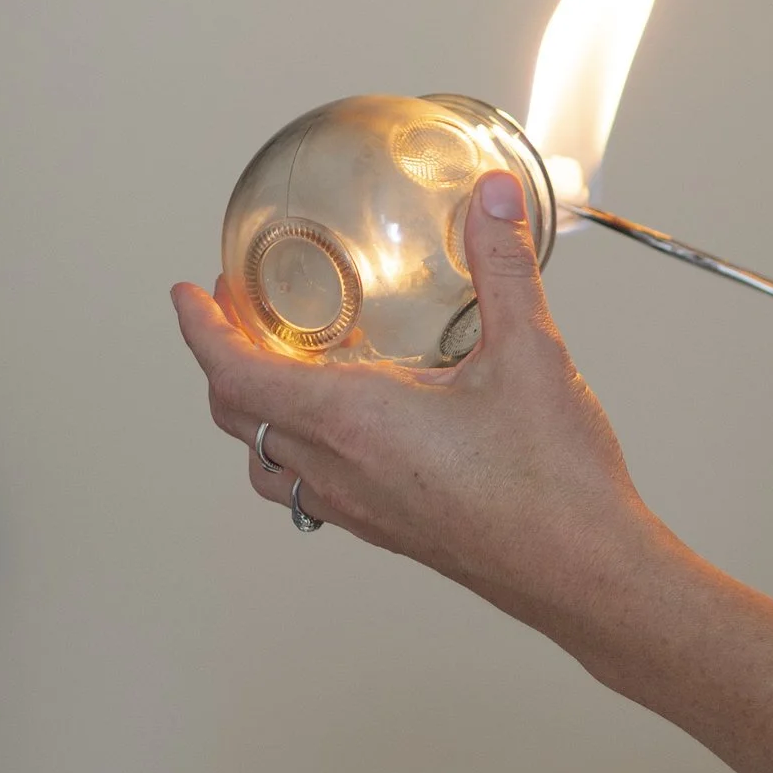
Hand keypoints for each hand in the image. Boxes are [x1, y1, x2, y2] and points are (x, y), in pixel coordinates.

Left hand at [172, 172, 657, 611]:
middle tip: (228, 315)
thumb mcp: (529, 352)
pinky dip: (294, 447)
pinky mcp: (387, 529)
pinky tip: (346, 423)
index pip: (236, 374)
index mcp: (351, 422)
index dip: (201, 330)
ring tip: (275, 367)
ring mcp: (359, 507)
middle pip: (236, 416)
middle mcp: (339, 470)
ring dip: (251, 410)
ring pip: (266, 461)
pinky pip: (308, 487)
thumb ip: (503, 264)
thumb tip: (489, 199)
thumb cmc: (552, 484)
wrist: (584, 572)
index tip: (188, 296)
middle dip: (220, 360)